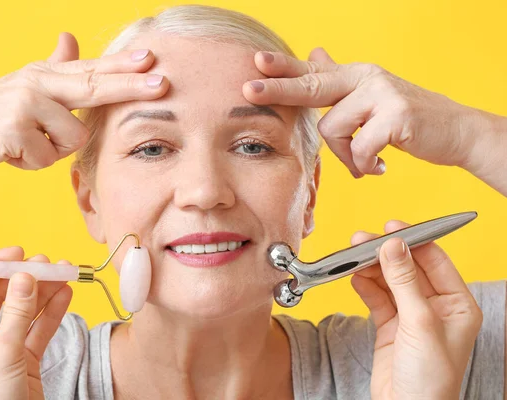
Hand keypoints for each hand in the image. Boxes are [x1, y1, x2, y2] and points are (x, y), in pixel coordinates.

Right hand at [0, 32, 168, 173]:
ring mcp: (25, 104)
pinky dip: (31, 163)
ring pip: (72, 139)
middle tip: (163, 82)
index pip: (90, 69)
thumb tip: (69, 37)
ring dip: (51, 150)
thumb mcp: (23, 85)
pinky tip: (10, 152)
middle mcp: (37, 83)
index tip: (152, 58)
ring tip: (24, 142)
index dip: (123, 65)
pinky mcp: (14, 129)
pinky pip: (47, 158)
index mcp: (43, 74)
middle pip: (93, 87)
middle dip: (131, 87)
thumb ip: (52, 66)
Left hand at [0, 248, 72, 399]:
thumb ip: (17, 314)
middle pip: (3, 297)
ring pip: (25, 310)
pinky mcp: (25, 358)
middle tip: (48, 263)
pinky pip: (40, 327)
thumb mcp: (3, 356)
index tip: (19, 253)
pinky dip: (53, 311)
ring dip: (45, 291)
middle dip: (26, 279)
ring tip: (64, 272)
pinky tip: (65, 294)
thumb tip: (25, 275)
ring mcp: (4, 347)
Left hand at [242, 48, 490, 177]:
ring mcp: (382, 94)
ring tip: (367, 160)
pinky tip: (380, 164)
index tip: (256, 63)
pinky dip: (365, 163)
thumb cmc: (405, 120)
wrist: (455, 131)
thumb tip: (314, 51)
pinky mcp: (396, 115)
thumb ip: (338, 80)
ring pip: (333, 130)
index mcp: (356, 76)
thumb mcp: (370, 95)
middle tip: (248, 90)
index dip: (283, 67)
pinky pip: (359, 148)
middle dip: (279, 90)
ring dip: (346, 155)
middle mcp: (366, 78)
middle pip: (312, 85)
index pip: (313, 71)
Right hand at [349, 220, 481, 398]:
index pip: (436, 261)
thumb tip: (394, 246)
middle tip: (364, 241)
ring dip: (371, 268)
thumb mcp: (419, 323)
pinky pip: (376, 298)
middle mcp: (435, 307)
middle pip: (408, 268)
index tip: (393, 228)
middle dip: (386, 254)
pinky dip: (365, 286)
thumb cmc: (429, 378)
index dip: (414, 242)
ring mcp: (411, 316)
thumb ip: (404, 281)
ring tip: (353, 257)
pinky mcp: (390, 326)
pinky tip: (355, 277)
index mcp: (457, 305)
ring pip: (389, 281)